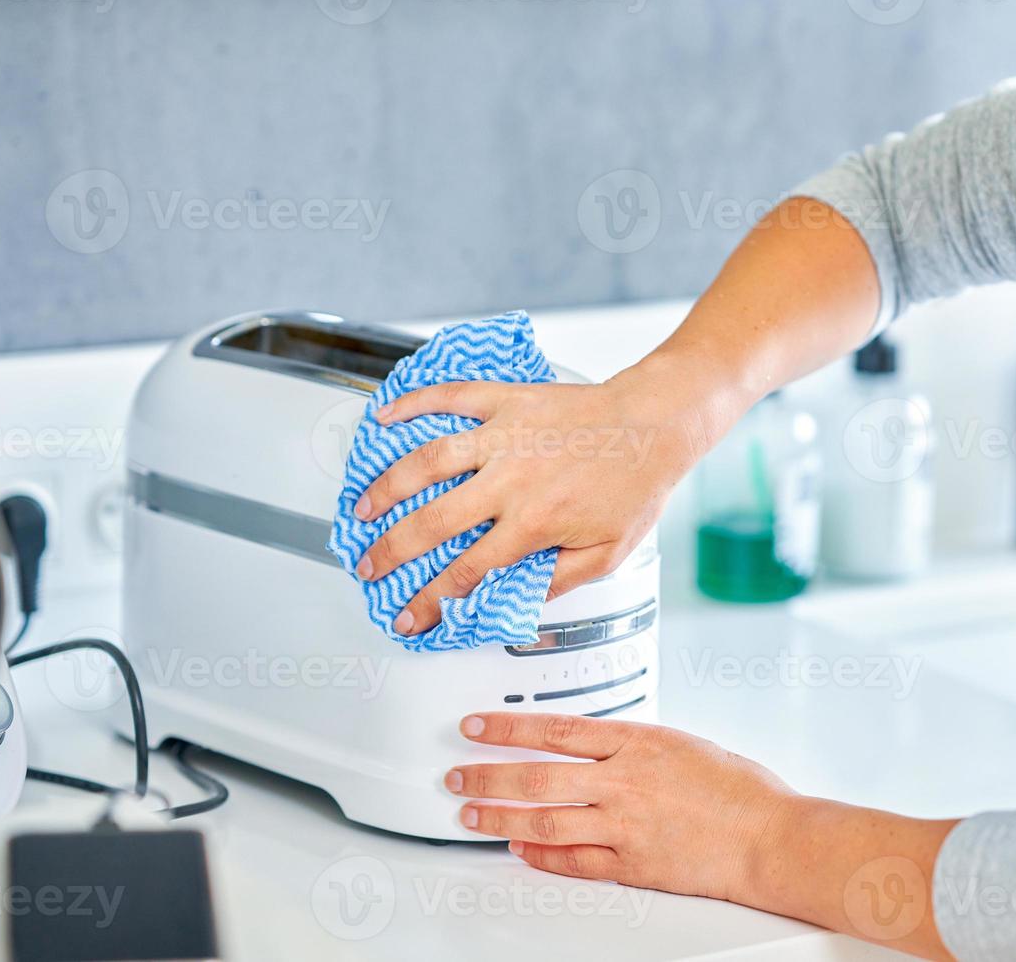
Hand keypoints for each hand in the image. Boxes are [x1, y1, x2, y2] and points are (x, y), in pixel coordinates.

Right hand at [351, 358, 719, 635]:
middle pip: (432, 523)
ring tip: (360, 509)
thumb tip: (517, 601)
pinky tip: (384, 416)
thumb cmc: (636, 484)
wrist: (655, 423)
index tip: (411, 617)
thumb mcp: (607, 554)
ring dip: (385, 488)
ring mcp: (504, 436)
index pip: (467, 572)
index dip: (432, 601)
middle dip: (391, 552)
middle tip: (368, 568)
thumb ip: (558, 581)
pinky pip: (449, 398)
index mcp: (532, 523)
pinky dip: (411, 403)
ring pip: (426, 462)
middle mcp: (510, 480)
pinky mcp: (507, 400)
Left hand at [444, 712, 796, 901]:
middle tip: (456, 774)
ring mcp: (624, 825)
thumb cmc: (739, 789)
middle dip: (487, 774)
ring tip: (470, 813)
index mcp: (638, 742)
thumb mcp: (682, 744)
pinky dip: (539, 854)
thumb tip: (596, 747)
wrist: (769, 837)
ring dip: (499, 816)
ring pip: (544, 819)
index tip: (475, 725)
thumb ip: (634, 746)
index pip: (555, 729)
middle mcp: (624, 782)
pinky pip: (572, 860)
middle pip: (536, 775)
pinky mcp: (631, 864)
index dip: (507, 727)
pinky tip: (519, 848)